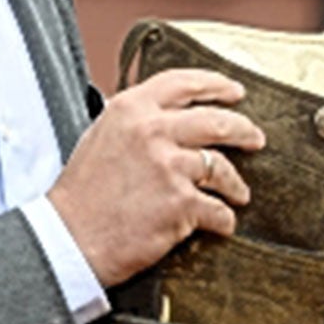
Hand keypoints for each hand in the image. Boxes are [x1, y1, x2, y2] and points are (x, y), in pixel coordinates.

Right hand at [49, 69, 265, 286]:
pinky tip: (222, 223)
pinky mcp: (181, 204)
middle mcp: (152, 131)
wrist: (69, 239)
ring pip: (221, 167)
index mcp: (131, 109)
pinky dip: (224, 219)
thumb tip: (168, 117)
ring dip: (236, 183)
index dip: (216, 85)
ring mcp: (169, 167)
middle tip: (255, 138)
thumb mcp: (101, 136)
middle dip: (244, 129)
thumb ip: (136, 122)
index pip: (183, 83)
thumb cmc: (82, 194)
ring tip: (239, 192)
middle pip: (216, 121)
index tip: (235, 91)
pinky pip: (217, 210)